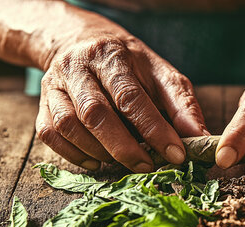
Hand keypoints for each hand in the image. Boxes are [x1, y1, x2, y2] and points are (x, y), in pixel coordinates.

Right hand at [36, 31, 208, 170]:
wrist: (81, 42)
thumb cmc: (129, 65)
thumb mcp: (161, 75)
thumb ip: (182, 106)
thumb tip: (202, 139)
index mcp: (112, 56)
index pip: (132, 97)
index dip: (155, 130)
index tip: (176, 155)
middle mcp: (78, 67)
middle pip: (96, 114)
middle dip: (124, 148)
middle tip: (148, 167)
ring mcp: (55, 85)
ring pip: (69, 126)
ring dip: (99, 152)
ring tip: (123, 162)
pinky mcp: (42, 103)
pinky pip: (50, 135)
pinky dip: (74, 154)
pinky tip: (96, 160)